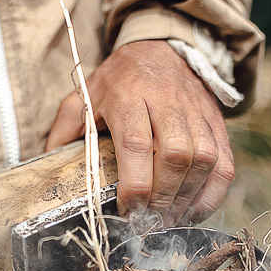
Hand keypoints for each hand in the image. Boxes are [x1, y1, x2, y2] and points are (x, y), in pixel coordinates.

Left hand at [45, 40, 234, 225]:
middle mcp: (167, 103)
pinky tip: (192, 212)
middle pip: (175, 155)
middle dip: (162, 197)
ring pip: (204, 161)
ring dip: (187, 199)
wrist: (163, 48)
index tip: (128, 211)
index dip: (135, 185)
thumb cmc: (119, 80)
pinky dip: (211, 196)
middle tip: (148, 223)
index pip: (137, 145)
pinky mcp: (217, 125)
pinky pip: (225, 165)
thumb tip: (46, 165)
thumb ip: (64, 129)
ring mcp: (197, 114)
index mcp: (128, 96)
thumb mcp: (84, 95)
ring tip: (168, 220)